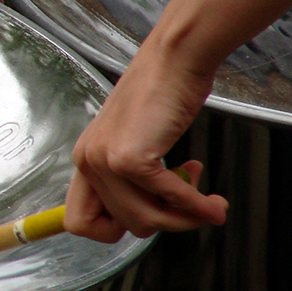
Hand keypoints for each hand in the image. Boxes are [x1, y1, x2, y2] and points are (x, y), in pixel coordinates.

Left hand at [64, 43, 228, 242]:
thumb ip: (133, 177)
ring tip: (207, 204)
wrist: (173, 61)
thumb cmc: (160, 95)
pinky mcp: (132, 158)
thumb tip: (156, 214)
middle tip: (190, 207)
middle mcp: (88, 162)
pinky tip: (213, 203)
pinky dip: (197, 206)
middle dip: (166, 223)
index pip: (78, 222)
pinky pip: (170, 200)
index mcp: (85, 159)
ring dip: (184, 219)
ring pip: (146, 220)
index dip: (112, 229)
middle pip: (124, 225)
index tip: (146, 216)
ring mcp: (107, 161)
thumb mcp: (133, 141)